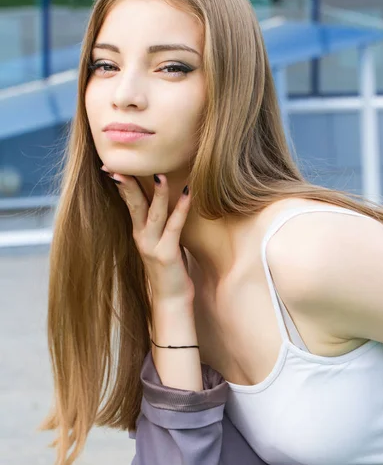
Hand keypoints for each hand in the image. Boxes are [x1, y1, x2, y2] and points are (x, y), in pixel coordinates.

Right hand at [102, 167, 194, 302]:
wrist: (170, 300)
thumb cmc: (169, 269)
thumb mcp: (158, 242)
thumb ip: (157, 223)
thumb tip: (161, 202)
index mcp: (138, 232)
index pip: (127, 202)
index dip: (122, 183)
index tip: (113, 165)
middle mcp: (141, 237)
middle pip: (133, 204)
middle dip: (127, 183)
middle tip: (118, 164)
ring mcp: (152, 246)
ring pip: (153, 213)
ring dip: (157, 193)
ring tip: (159, 173)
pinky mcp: (167, 254)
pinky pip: (174, 226)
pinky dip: (181, 208)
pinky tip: (188, 193)